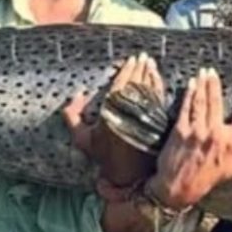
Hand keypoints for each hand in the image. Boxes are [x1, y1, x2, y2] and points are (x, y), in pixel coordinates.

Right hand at [62, 53, 162, 186]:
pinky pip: (159, 100)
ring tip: (152, 64)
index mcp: (112, 111)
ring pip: (150, 89)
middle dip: (141, 68)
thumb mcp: (82, 138)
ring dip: (152, 75)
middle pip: (137, 83)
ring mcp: (144, 117)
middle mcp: (129, 112)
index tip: (132, 59)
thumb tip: (77, 95)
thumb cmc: (103, 155)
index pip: (122, 84)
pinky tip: (159, 80)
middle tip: (144, 57)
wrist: (125, 174)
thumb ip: (72, 116)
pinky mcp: (155, 124)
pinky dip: (159, 88)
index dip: (127, 70)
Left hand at [145, 67, 231, 210]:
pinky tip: (190, 84)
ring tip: (203, 72)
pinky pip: (186, 108)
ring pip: (201, 102)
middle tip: (214, 70)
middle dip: (216, 84)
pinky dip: (188, 94)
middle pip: (217, 102)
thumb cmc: (206, 180)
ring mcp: (196, 130)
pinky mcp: (180, 130)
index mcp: (231, 141)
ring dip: (202, 85)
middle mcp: (215, 133)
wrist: (176, 189)